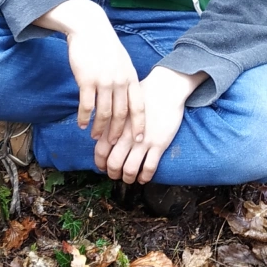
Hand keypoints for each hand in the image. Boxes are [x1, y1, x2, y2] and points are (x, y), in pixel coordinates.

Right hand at [34, 0, 144, 144]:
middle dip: (118, 132)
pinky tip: (81, 124)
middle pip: (121, 115)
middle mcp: (119, 82)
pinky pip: (87, 106)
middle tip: (113, 143)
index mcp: (130, 78)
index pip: (139, 107)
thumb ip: (126, 80)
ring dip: (99, 128)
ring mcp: (103, 82)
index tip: (140, 139)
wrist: (89, 28)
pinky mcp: (87, 80)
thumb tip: (127, 98)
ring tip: (94, 136)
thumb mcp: (123, 62)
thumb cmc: (105, 46)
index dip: (140, 125)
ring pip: (103, 113)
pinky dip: (84, 118)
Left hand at [96, 66, 205, 184]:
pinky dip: (144, 177)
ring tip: (129, 178)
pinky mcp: (158, 144)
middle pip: (114, 163)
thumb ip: (111, 120)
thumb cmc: (143, 94)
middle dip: (113, 173)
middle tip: (115, 175)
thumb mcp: (121, 105)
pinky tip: (143, 178)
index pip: (100, 151)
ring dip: (128, 178)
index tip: (102, 167)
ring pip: (130, 169)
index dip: (100, 163)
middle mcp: (126, 135)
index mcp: (115, 125)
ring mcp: (142, 141)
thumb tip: (101, 134)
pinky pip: (149, 168)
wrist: (166, 88)